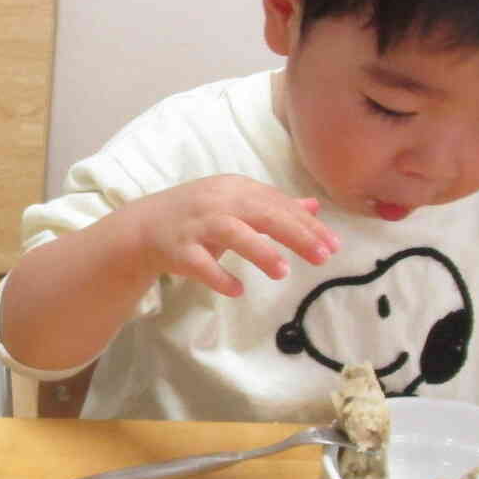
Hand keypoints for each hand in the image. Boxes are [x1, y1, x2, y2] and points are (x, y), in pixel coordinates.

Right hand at [124, 175, 338, 298]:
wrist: (145, 226)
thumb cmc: (198, 215)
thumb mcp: (235, 203)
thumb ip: (274, 205)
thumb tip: (314, 206)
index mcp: (235, 188)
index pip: (278, 203)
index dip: (307, 223)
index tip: (333, 245)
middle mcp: (217, 202)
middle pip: (262, 213)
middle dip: (295, 234)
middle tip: (323, 256)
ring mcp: (196, 225)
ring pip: (232, 233)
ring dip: (259, 251)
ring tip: (282, 272)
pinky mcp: (178, 250)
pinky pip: (201, 265)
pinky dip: (219, 277)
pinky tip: (237, 290)